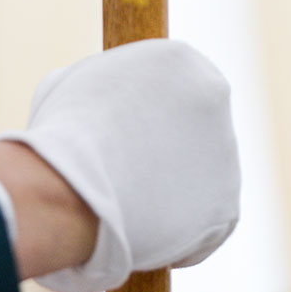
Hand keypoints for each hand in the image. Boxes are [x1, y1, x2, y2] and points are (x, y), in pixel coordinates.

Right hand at [0, 39, 240, 291]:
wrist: (72, 186)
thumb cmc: (63, 132)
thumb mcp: (74, 85)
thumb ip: (106, 85)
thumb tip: (107, 97)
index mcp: (180, 60)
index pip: (173, 85)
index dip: (147, 112)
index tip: (125, 131)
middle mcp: (215, 96)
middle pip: (192, 128)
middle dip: (165, 149)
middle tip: (124, 168)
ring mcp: (226, 152)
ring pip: (198, 177)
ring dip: (167, 190)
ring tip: (124, 199)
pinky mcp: (227, 205)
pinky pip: (202, 223)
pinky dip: (174, 232)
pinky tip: (139, 226)